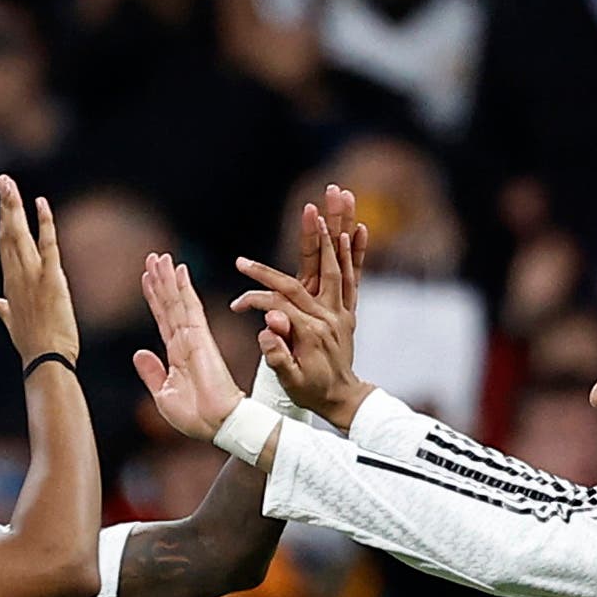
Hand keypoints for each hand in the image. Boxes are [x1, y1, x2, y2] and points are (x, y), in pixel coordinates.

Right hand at [0, 175, 78, 362]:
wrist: (46, 361)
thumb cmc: (33, 345)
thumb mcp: (13, 324)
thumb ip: (2, 309)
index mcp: (9, 284)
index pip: (5, 245)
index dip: (4, 220)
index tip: (3, 200)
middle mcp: (17, 276)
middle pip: (8, 233)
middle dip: (5, 205)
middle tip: (3, 179)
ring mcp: (32, 277)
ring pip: (20, 235)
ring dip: (15, 207)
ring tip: (10, 184)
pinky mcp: (51, 280)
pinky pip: (47, 246)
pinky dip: (45, 224)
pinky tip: (41, 204)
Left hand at [132, 252, 242, 440]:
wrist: (217, 425)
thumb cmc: (196, 417)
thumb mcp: (163, 395)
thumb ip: (152, 372)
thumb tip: (139, 352)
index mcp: (176, 355)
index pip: (163, 319)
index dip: (154, 298)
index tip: (147, 278)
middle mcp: (184, 342)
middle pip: (169, 304)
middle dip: (160, 281)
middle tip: (153, 257)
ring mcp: (193, 338)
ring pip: (177, 301)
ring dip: (168, 278)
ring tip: (160, 257)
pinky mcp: (201, 338)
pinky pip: (189, 308)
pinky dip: (183, 288)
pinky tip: (180, 271)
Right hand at [232, 202, 370, 430]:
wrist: (341, 399)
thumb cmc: (309, 390)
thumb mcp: (288, 377)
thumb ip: (277, 351)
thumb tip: (268, 322)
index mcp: (311, 330)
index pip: (282, 297)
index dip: (258, 287)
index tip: (239, 275)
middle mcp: (330, 315)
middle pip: (320, 266)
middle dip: (314, 234)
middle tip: (310, 204)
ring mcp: (342, 311)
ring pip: (340, 264)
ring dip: (339, 229)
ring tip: (340, 198)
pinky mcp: (348, 311)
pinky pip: (354, 277)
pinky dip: (356, 252)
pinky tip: (358, 228)